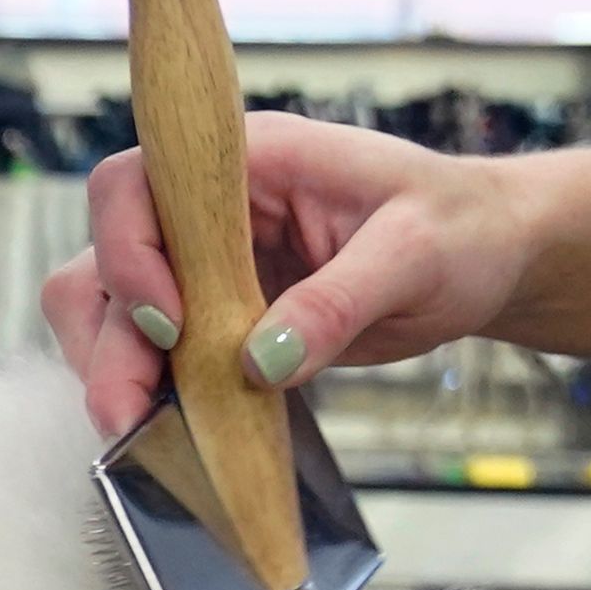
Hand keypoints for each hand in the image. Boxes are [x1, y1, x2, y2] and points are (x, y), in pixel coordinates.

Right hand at [42, 114, 538, 440]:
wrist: (487, 256)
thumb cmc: (460, 228)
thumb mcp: (416, 254)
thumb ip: (338, 301)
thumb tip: (260, 362)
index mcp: (246, 161)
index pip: (136, 185)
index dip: (130, 253)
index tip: (173, 325)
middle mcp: (206, 208)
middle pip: (103, 259)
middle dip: (105, 338)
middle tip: (129, 413)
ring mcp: (204, 262)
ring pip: (108, 308)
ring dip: (112, 367)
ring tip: (141, 428)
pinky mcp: (214, 314)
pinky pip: (152, 350)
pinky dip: (149, 388)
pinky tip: (174, 426)